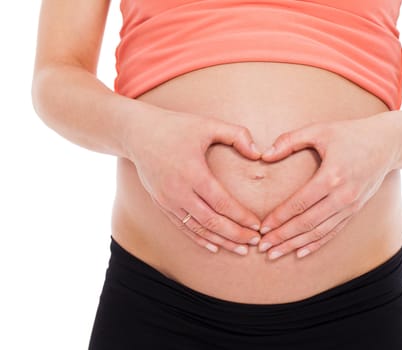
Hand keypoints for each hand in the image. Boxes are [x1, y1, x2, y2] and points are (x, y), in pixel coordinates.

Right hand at [125, 109, 262, 255]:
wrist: (137, 133)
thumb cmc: (176, 126)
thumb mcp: (208, 124)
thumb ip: (237, 135)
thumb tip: (258, 154)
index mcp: (193, 173)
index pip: (222, 203)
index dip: (241, 217)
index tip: (257, 225)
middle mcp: (178, 191)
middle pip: (211, 221)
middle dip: (235, 234)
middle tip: (255, 242)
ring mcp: (167, 200)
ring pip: (197, 229)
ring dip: (220, 241)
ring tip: (240, 250)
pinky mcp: (160, 204)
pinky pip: (182, 227)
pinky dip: (199, 239)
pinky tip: (215, 246)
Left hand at [257, 114, 400, 259]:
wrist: (387, 143)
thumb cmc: (350, 134)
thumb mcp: (319, 130)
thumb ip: (290, 140)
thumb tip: (264, 155)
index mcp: (331, 176)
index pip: (299, 203)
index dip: (279, 217)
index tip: (262, 227)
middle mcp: (342, 196)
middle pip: (307, 223)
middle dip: (282, 237)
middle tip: (262, 247)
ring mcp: (351, 206)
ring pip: (319, 232)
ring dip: (295, 245)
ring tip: (274, 253)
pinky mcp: (355, 211)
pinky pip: (333, 232)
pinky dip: (316, 244)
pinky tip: (300, 252)